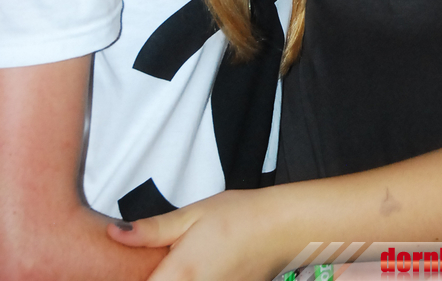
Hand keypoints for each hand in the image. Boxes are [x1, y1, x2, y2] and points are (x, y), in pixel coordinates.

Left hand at [108, 189, 291, 280]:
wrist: (281, 228)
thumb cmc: (236, 215)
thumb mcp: (192, 214)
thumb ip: (152, 230)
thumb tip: (114, 235)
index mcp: (180, 274)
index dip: (128, 278)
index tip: (120, 270)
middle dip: (155, 276)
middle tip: (155, 263)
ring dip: (172, 279)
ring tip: (178, 265)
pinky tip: (200, 267)